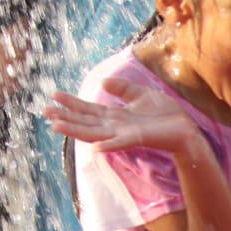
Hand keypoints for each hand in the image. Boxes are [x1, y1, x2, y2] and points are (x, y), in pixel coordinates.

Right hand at [44, 77, 201, 155]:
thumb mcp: (141, 94)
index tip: (54, 95)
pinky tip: (93, 147)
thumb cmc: (165, 114)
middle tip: (44, 111)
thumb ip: (122, 89)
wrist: (186, 129)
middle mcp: (115, 127)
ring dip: (75, 130)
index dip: (71, 103)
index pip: (88, 109)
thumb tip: (102, 82)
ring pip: (93, 133)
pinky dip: (106, 146)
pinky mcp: (137, 139)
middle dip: (64, 117)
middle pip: (84, 121)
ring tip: (56, 126)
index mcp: (115, 116)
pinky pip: (119, 143)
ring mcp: (124, 134)